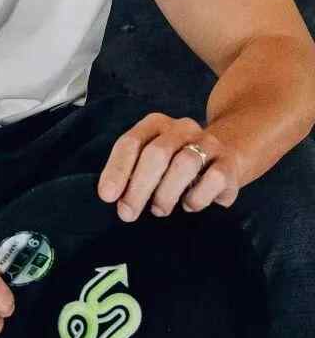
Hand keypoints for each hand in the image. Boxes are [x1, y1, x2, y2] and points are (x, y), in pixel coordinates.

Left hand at [96, 112, 241, 221]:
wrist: (227, 152)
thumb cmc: (176, 162)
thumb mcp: (151, 161)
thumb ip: (132, 173)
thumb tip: (114, 197)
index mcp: (155, 124)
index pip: (131, 143)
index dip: (117, 170)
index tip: (107, 196)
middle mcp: (182, 128)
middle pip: (156, 154)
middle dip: (138, 187)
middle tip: (128, 213)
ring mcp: (208, 143)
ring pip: (184, 164)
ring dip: (166, 193)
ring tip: (159, 210)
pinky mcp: (229, 163)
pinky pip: (214, 179)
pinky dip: (197, 197)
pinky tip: (188, 205)